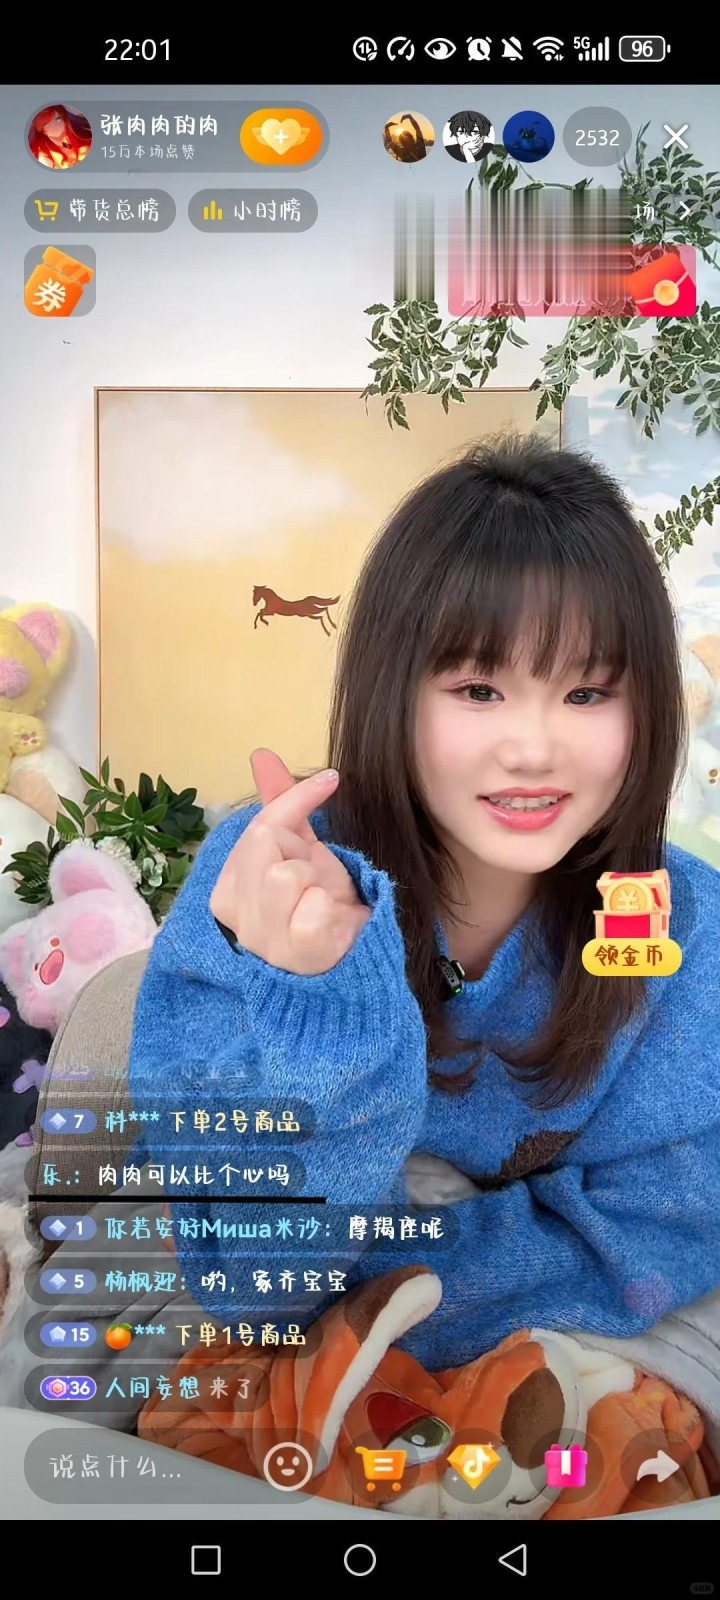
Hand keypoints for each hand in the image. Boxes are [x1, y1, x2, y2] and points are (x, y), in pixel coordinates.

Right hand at [209, 749, 370, 974]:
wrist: (353, 954)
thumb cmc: (320, 903)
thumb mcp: (301, 849)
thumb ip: (281, 805)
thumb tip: (261, 754)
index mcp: (228, 891)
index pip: (257, 828)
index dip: (295, 800)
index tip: (331, 780)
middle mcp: (236, 919)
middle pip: (266, 844)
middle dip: (303, 850)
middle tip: (318, 872)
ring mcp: (263, 941)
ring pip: (286, 875)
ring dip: (317, 880)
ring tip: (321, 900)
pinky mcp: (297, 953)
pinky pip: (315, 906)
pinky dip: (335, 907)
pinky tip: (334, 922)